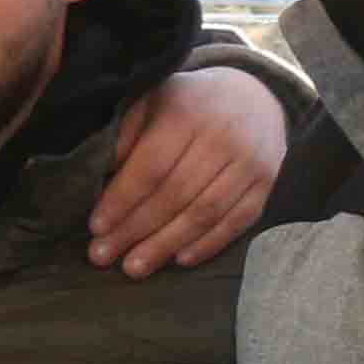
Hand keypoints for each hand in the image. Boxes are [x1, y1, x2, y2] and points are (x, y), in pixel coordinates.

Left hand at [86, 63, 284, 273]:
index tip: (96, 226)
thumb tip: (102, 170)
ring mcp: (249, 162)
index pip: (150, 167)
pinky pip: (237, 221)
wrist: (254, 96)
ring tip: (135, 267)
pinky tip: (180, 260)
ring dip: (166, 244)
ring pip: (204, 213)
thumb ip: (127, 129)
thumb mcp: (153, 99)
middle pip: (175, 195)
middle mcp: (223, 137)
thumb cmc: (188, 104)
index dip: (122, 200)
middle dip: (135, 230)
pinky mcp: (266, 183)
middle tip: (103, 255)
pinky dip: (209, 244)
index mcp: (187, 113)